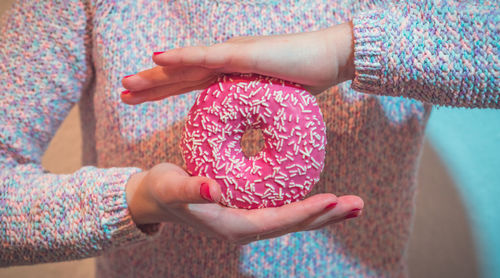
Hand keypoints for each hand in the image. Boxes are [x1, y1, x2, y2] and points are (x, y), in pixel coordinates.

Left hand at [120, 22, 353, 103]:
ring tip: (129, 83)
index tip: (140, 100)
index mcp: (228, 76)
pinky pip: (207, 56)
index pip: (189, 84)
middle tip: (124, 92)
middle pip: (181, 76)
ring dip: (156, 75)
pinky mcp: (243, 54)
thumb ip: (254, 112)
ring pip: (186, 66)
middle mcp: (224, 63)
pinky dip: (182, 58)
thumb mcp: (271, 104)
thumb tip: (248, 129)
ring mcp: (232, 56)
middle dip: (151, 86)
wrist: (330, 59)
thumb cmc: (305, 81)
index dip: (164, 91)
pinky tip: (159, 59)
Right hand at [126, 163, 363, 244]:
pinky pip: (284, 209)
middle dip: (326, 215)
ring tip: (352, 204)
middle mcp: (246, 227)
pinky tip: (323, 198)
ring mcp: (249, 220)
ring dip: (323, 212)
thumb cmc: (161, 191)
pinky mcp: (250, 209)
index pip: (276, 221)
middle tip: (358, 205)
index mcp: (232, 226)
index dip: (304, 212)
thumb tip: (215, 190)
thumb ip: (191, 189)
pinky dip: (307, 204)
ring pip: (293, 218)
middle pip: (294, 224)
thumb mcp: (171, 187)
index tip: (331, 199)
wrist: (154, 198)